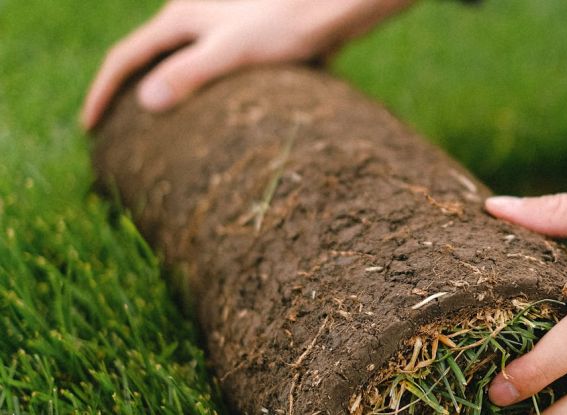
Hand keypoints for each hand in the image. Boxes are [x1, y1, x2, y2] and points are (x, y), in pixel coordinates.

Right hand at [80, 0, 411, 129]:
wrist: (328, 7)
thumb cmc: (286, 24)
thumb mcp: (234, 50)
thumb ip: (191, 73)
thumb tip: (146, 102)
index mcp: (179, 18)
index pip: (125, 57)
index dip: (102, 93)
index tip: (90, 128)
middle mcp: (191, 15)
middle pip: (145, 55)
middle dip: (125, 91)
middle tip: (113, 131)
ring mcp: (215, 23)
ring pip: (174, 59)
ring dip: (158, 89)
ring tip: (154, 127)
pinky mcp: (240, 34)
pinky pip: (202, 64)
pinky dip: (191, 87)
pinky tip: (205, 111)